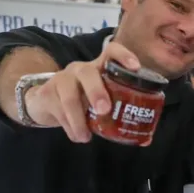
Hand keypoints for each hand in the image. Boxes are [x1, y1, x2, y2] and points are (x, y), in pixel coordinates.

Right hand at [26, 40, 141, 141]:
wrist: (47, 103)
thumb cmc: (84, 101)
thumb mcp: (101, 102)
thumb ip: (119, 114)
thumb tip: (146, 140)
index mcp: (100, 68)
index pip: (111, 51)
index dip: (123, 56)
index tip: (135, 67)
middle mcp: (81, 69)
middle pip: (88, 73)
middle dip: (97, 92)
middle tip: (105, 110)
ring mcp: (62, 79)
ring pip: (70, 96)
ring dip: (79, 119)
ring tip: (86, 137)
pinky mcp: (47, 93)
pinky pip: (58, 110)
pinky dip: (69, 127)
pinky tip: (77, 136)